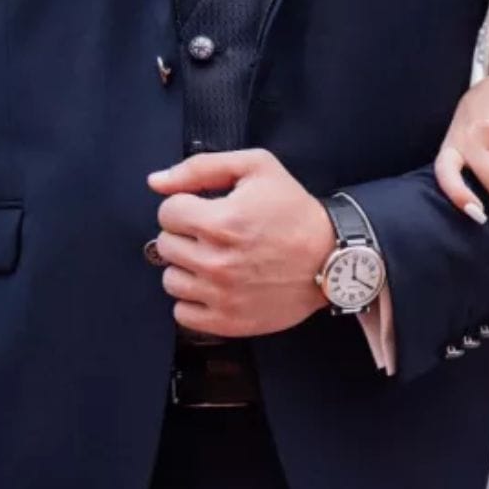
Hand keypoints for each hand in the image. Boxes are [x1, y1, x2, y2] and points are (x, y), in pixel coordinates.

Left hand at [147, 149, 335, 336]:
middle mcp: (218, 262)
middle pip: (165, 245)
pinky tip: (216, 287)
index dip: (187, 207)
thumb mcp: (258, 168)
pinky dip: (194, 301)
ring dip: (188, 269)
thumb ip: (201, 167)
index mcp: (221, 223)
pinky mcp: (229, 321)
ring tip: (216, 261)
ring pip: (171, 280)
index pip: (167, 212)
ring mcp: (222, 296)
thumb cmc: (296, 212)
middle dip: (186, 236)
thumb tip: (156, 182)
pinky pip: (183, 314)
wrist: (333, 259)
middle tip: (215, 236)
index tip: (207, 211)